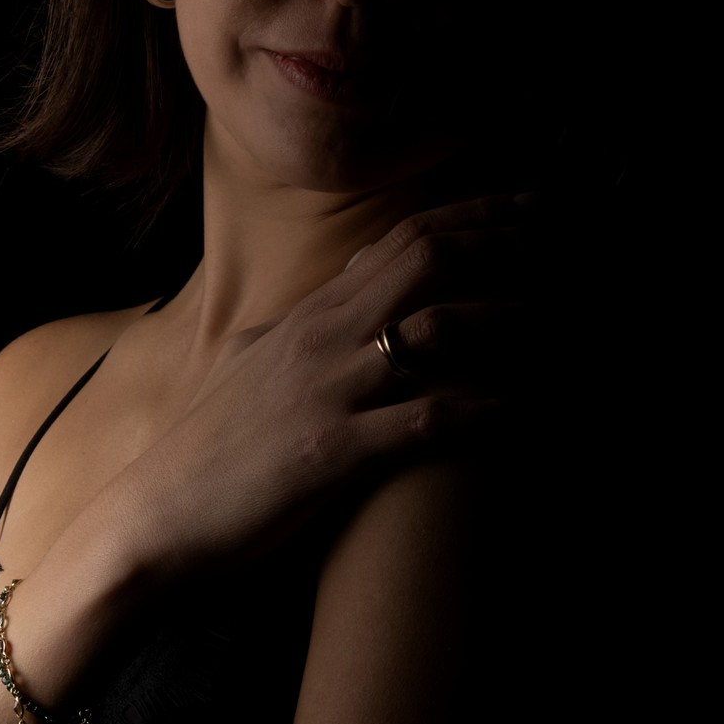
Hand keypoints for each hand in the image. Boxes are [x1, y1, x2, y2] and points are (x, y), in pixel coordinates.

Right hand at [110, 193, 534, 579]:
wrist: (154, 517)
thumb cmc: (209, 445)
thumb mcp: (254, 361)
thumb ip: (304, 319)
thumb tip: (339, 285)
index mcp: (312, 313)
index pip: (403, 236)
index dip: (475, 215)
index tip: (533, 206)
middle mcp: (324, 336)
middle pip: (427, 258)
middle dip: (505, 240)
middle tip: (570, 236)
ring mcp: (329, 390)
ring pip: (436, 330)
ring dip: (508, 319)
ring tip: (568, 320)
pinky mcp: (332, 452)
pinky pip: (423, 420)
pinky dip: (479, 410)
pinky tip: (521, 410)